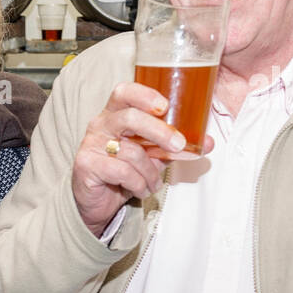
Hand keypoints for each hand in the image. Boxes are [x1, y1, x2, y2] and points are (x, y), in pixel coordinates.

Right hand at [72, 82, 214, 235]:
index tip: (165, 106)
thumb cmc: (124, 171)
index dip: (145, 95)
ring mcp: (91, 144)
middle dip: (159, 131)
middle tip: (179, 145)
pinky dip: (138, 184)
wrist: (98, 201)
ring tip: (154, 183)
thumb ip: (173, 146)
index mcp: (116, 114)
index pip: (125, 92)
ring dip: (150, 172)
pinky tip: (140, 189)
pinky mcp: (86, 164)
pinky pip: (122, 172)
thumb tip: (207, 142)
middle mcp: (101, 124)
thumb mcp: (151, 155)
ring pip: (131, 151)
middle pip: (130, 117)